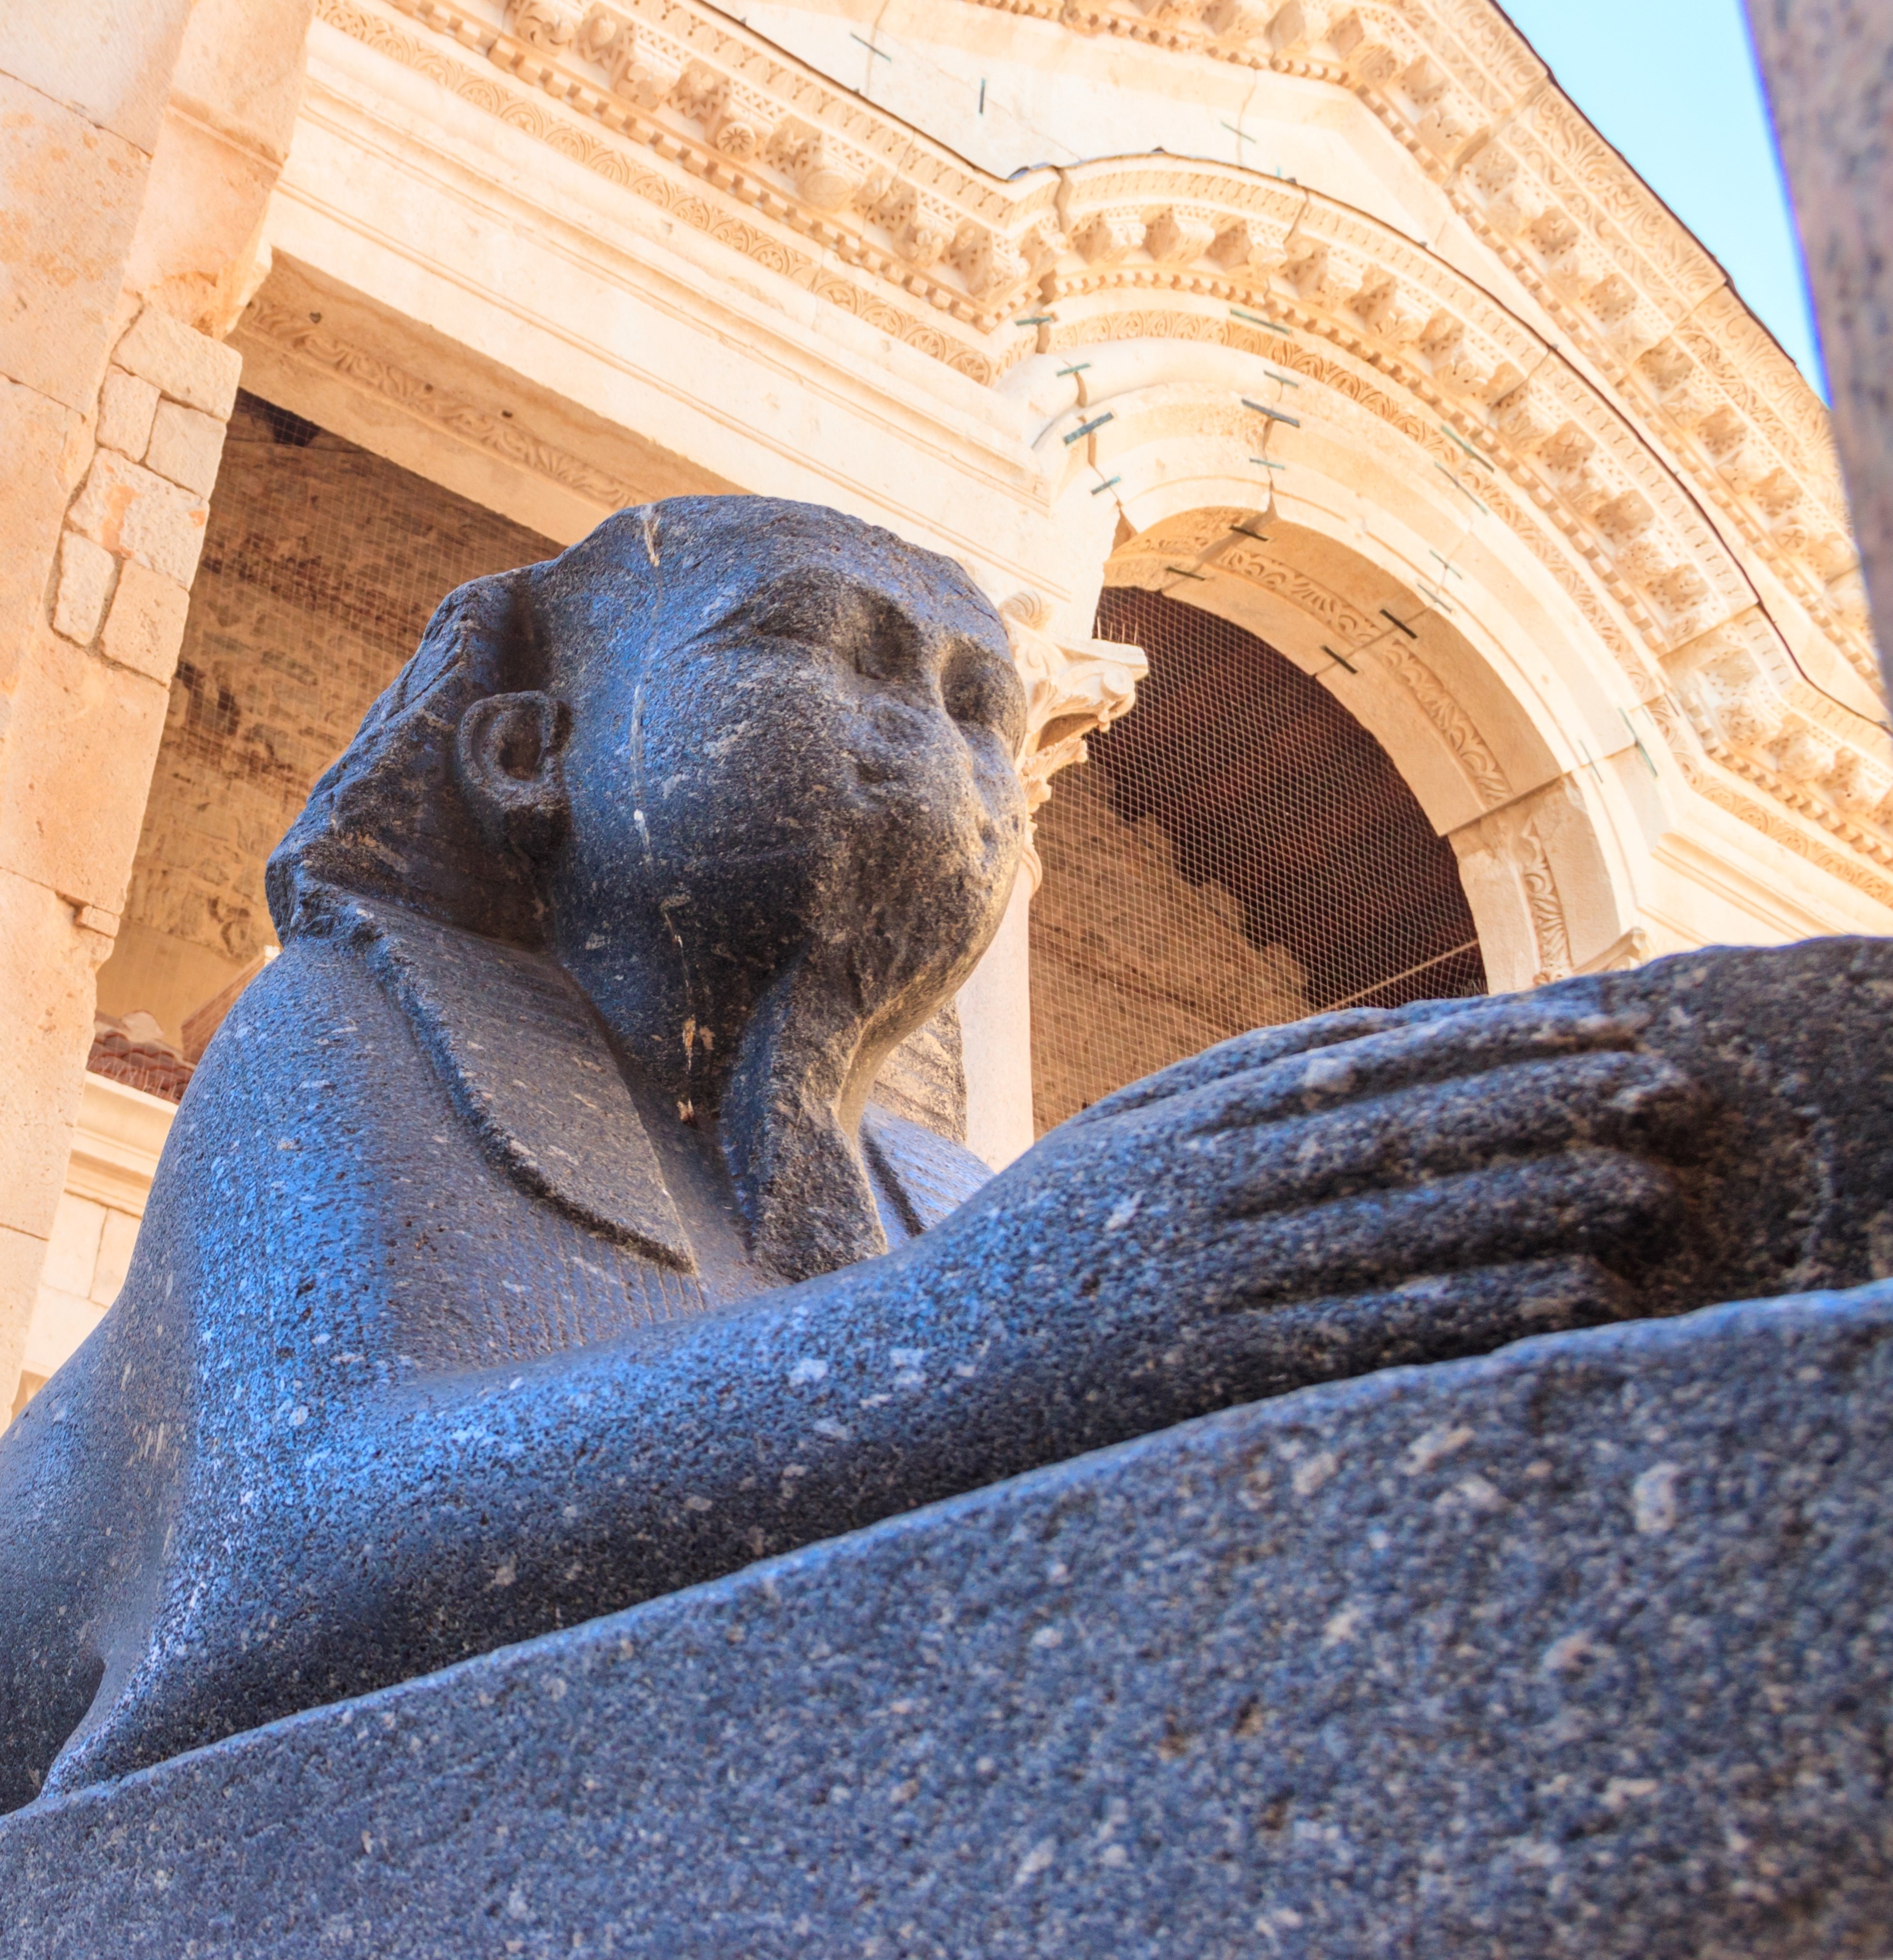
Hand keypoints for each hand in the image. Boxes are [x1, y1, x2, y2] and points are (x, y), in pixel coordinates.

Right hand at [919, 992, 1711, 1419]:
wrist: (912, 1386)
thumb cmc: (1026, 1261)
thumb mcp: (1107, 1143)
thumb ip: (1226, 1085)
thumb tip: (1371, 1038)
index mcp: (1173, 1127)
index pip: (1358, 1063)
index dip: (1487, 1040)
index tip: (1593, 1024)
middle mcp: (1196, 1195)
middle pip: (1396, 1132)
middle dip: (1538, 1103)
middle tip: (1658, 1086)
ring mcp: (1207, 1285)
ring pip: (1399, 1228)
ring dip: (1531, 1202)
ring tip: (1642, 1184)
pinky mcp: (1218, 1376)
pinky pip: (1372, 1335)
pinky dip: (1474, 1310)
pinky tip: (1559, 1295)